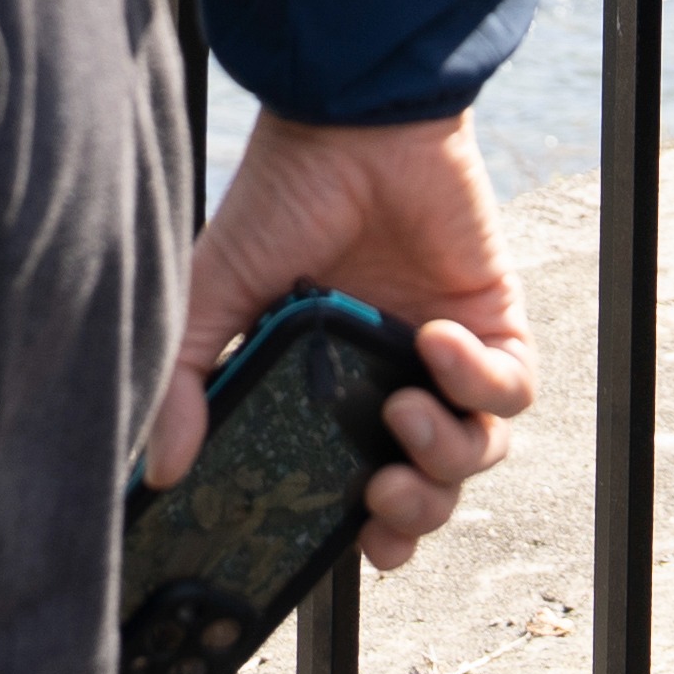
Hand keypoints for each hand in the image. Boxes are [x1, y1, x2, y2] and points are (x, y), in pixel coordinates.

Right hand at [144, 108, 534, 571]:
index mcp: (335, 391)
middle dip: (415, 512)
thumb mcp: (214, 298)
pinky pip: (513, 387)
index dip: (371, 534)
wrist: (347, 124)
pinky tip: (435, 344)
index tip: (354, 549)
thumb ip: (189, 382)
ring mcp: (449, 351)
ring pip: (479, 450)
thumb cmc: (281, 198)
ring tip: (404, 415)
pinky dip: (480, 382)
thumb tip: (160, 469)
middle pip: (432, 488)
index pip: (365, 490)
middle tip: (382, 496)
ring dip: (446, 455)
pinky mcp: (495, 317)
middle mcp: (396, 380)